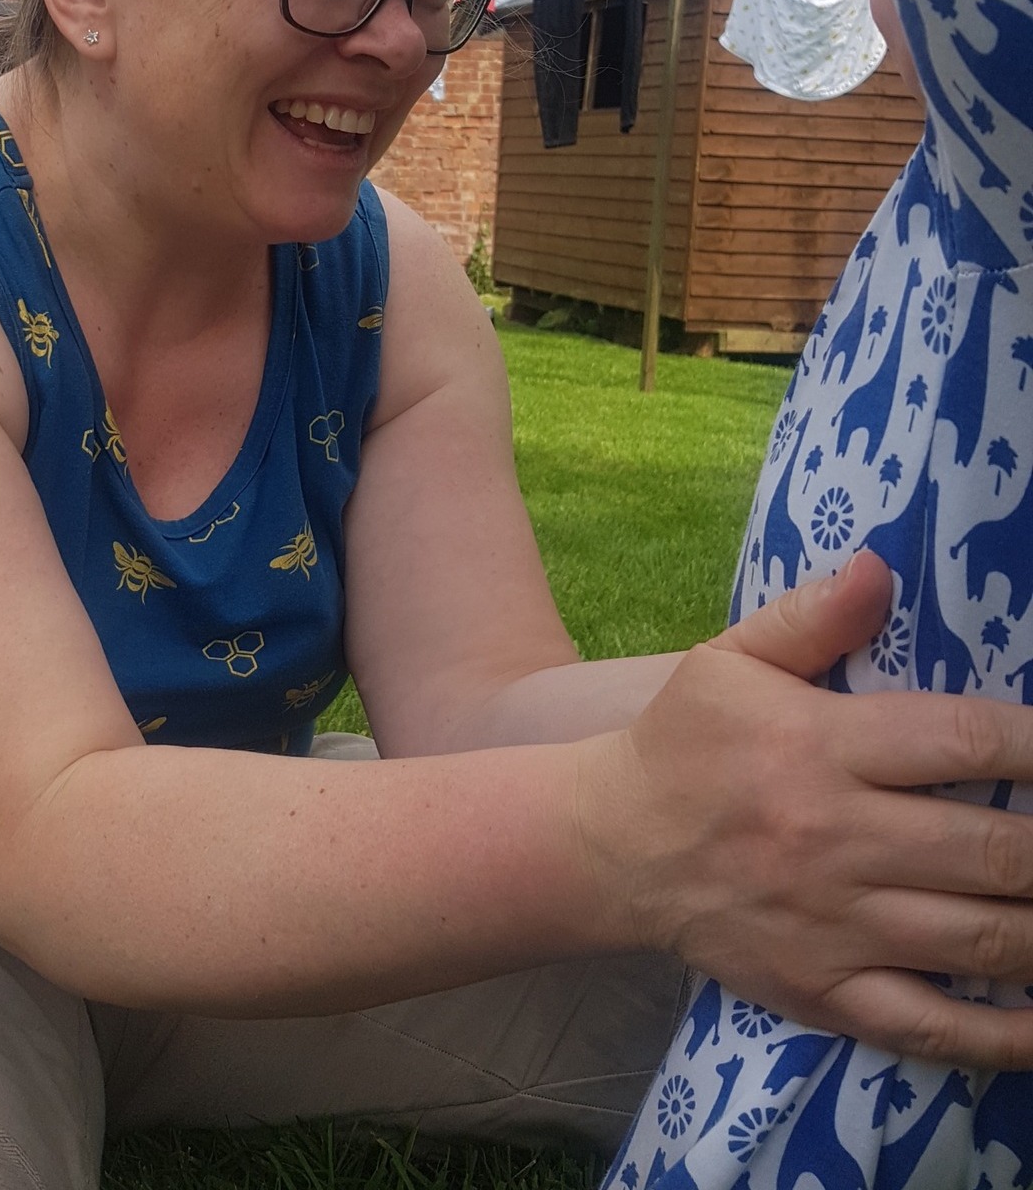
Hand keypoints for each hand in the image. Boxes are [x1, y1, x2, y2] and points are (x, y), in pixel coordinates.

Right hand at [575, 551, 1032, 1067]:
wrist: (611, 846)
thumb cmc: (681, 744)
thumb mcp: (728, 662)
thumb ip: (811, 617)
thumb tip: (882, 569)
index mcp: (818, 748)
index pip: (962, 740)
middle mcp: (836, 839)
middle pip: (996, 850)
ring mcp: (835, 925)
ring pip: (986, 939)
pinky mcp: (824, 990)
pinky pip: (935, 1027)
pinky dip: (1009, 1036)